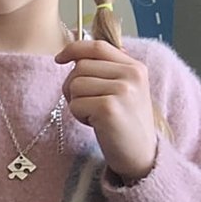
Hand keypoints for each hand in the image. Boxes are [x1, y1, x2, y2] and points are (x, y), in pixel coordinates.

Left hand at [56, 38, 157, 181]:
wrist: (142, 155)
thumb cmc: (126, 122)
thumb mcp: (125, 90)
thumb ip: (106, 70)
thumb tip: (75, 54)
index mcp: (135, 67)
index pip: (97, 46)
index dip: (74, 49)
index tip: (59, 59)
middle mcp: (131, 75)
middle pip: (80, 67)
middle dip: (73, 86)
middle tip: (88, 105)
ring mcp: (122, 91)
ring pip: (75, 85)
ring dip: (77, 103)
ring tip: (95, 115)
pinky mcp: (108, 108)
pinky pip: (75, 104)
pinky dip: (79, 116)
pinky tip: (96, 124)